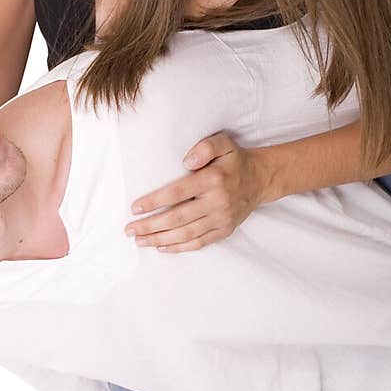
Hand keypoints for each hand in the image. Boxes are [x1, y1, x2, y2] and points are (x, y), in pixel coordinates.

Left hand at [125, 131, 271, 253]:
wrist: (260, 179)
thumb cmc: (234, 160)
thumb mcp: (223, 143)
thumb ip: (205, 147)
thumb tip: (187, 160)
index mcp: (212, 180)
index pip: (177, 193)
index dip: (154, 202)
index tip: (135, 208)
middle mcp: (217, 202)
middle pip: (177, 218)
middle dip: (150, 226)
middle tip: (129, 229)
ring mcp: (221, 219)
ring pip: (186, 234)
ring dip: (160, 239)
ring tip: (140, 240)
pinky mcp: (224, 230)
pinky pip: (199, 242)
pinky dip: (179, 247)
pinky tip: (162, 247)